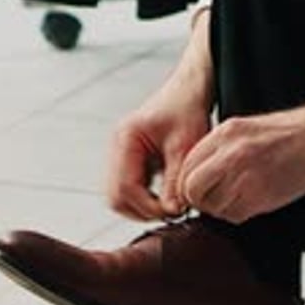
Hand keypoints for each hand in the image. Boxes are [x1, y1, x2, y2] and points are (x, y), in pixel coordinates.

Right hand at [108, 12, 213, 220]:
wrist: (188, 92)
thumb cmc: (188, 111)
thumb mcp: (186, 146)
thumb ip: (177, 180)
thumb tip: (171, 212)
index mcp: (125, 139)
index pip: (124, 188)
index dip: (148, 206)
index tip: (174, 212)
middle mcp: (116, 148)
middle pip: (115, 197)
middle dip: (142, 210)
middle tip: (172, 213)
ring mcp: (119, 155)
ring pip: (119, 197)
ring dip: (142, 207)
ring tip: (171, 206)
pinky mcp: (128, 161)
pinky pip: (128, 190)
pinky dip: (144, 199)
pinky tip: (166, 196)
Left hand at [177, 72, 304, 221]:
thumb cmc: (290, 134)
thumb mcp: (245, 128)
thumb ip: (218, 148)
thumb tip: (198, 171)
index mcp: (225, 134)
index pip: (186, 165)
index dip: (189, 182)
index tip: (197, 188)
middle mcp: (230, 154)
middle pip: (192, 189)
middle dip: (198, 199)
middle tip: (210, 199)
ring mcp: (245, 176)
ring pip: (211, 207)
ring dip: (219, 209)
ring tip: (235, 200)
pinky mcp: (260, 197)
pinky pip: (233, 216)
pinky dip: (237, 215)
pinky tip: (250, 203)